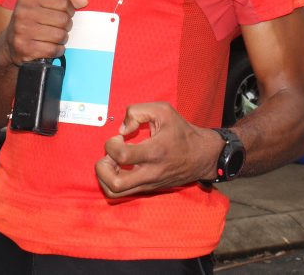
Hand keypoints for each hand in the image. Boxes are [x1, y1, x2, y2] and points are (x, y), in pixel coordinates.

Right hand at [2, 0, 87, 65]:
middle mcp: (22, 12)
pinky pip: (54, 50)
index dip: (69, 10)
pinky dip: (57, 50)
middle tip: (58, 27)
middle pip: (64, 20)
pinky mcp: (25, 49)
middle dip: (65, 26)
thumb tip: (84, 0)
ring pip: (60, 36)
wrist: (10, 44)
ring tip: (53, 37)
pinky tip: (50, 47)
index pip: (63, 3)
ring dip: (61, 39)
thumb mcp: (44, 5)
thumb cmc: (32, 21)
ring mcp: (22, 31)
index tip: (63, 13)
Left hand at [95, 102, 221, 198]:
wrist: (201, 156)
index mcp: (154, 152)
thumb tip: (122, 129)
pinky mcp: (146, 189)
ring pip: (115, 193)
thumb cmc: (181, 132)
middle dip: (102, 167)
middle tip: (110, 154)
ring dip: (105, 177)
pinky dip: (112, 181)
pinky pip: (122, 193)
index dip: (112, 144)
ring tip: (112, 162)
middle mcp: (150, 173)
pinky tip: (119, 167)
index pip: (122, 156)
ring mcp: (147, 184)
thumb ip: (138, 111)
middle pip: (115, 184)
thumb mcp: (163, 110)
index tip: (120, 137)